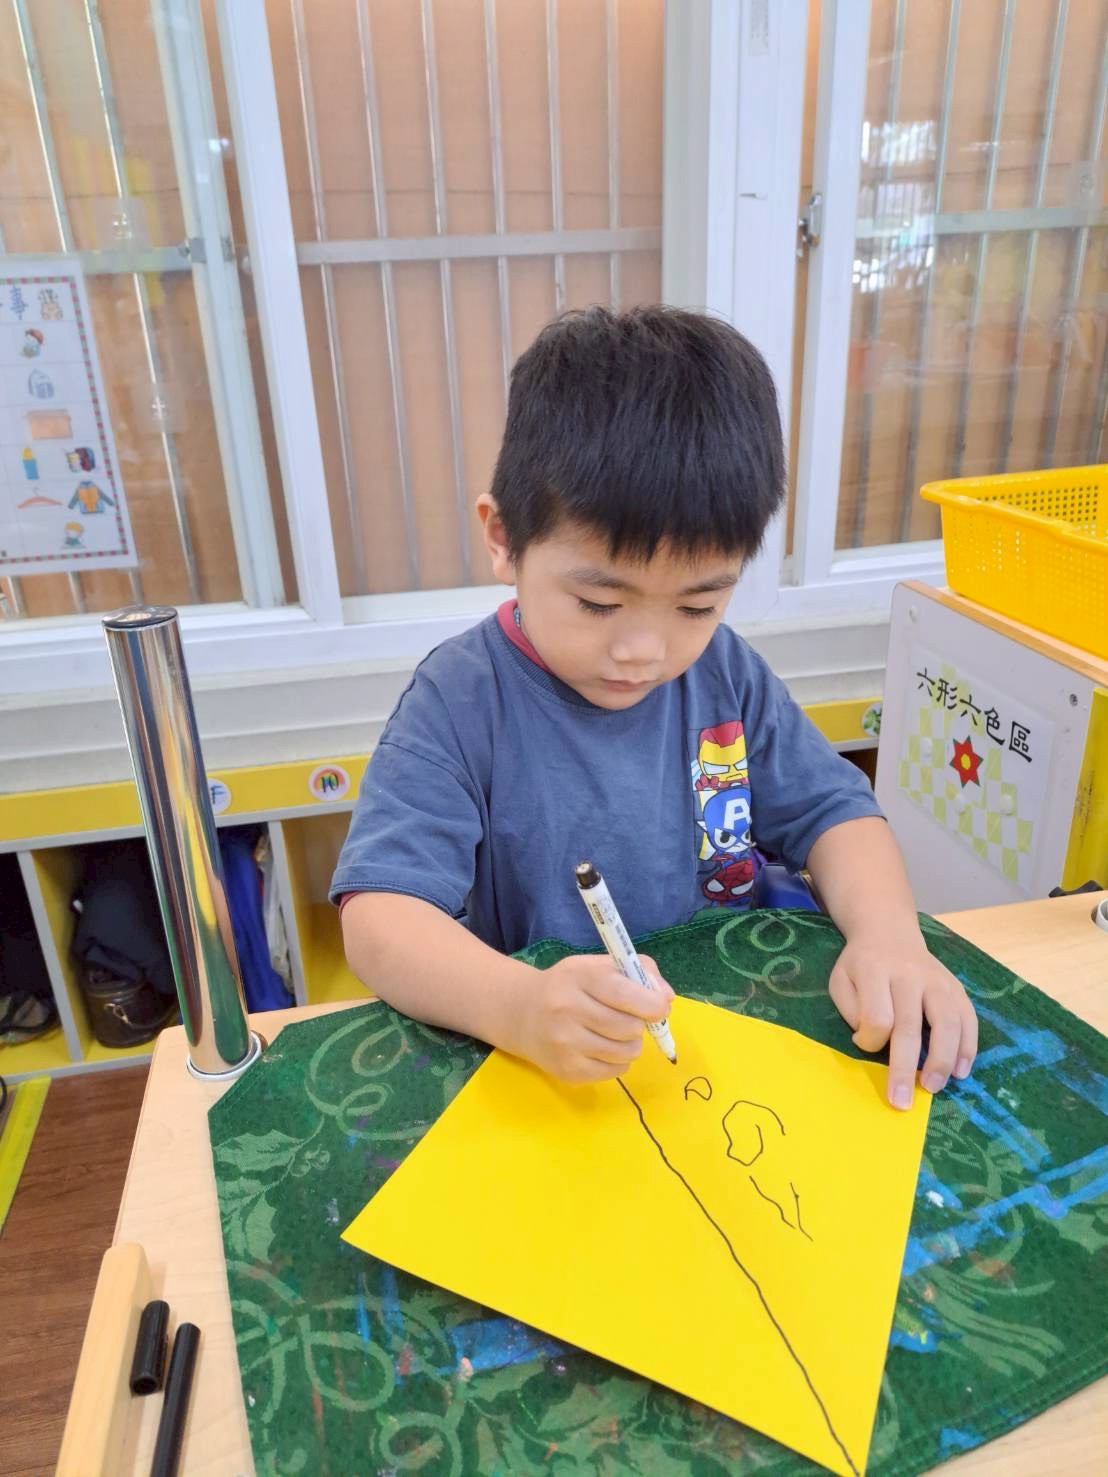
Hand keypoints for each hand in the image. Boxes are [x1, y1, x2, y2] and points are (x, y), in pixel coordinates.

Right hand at [509, 953, 673, 1082]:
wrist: (522, 1012)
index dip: (653, 1005)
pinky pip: (615, 1072)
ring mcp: (565, 1044)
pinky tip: (601, 1048)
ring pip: (626, 1052)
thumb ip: (639, 971)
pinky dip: (617, 1061)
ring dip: (629, 1044)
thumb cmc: (570, 985)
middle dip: (639, 1025)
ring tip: (613, 1033)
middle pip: (630, 1028)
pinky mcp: (566, 1070)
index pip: (627, 995)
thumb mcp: (598, 965)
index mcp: (579, 977)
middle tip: (628, 1018)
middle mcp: (567, 1010)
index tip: (659, 1007)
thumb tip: (667, 999)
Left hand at [827, 932, 977, 1109]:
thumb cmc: (862, 965)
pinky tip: (960, 1071)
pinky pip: (968, 1018)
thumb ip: (851, 1010)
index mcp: (874, 971)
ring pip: (946, 1022)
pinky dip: (967, 1047)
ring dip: (941, 1059)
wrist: (889, 932)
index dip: (870, 1040)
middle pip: (911, 1026)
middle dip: (905, 1067)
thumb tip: (870, 1042)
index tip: (864, 1046)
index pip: (877, 1016)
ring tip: (934, 1087)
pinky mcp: (956, 987)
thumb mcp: (841, 980)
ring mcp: (937, 980)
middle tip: (902, 1101)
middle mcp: (909, 975)